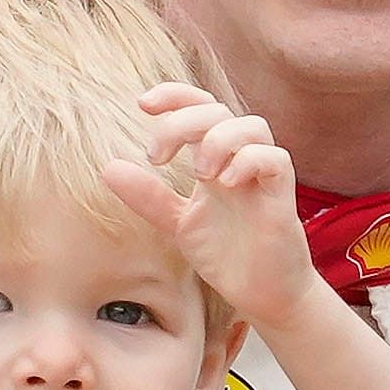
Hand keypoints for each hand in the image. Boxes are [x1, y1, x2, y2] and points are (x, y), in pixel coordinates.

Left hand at [105, 86, 323, 330]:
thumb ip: (148, 196)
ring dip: (218, 139)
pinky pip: (275, 159)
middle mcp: (239, 160)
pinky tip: (225, 183)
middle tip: (158, 158)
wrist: (261, 294)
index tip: (143, 105)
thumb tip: (108, 167)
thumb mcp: (177, 223)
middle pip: (218, 110)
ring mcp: (263, 177)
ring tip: (199, 174)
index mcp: (215, 159)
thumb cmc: (226, 254)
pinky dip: (248, 161)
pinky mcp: (282, 198)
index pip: (199, 106)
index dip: (174, 95)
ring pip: (252, 126)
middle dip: (183, 122)